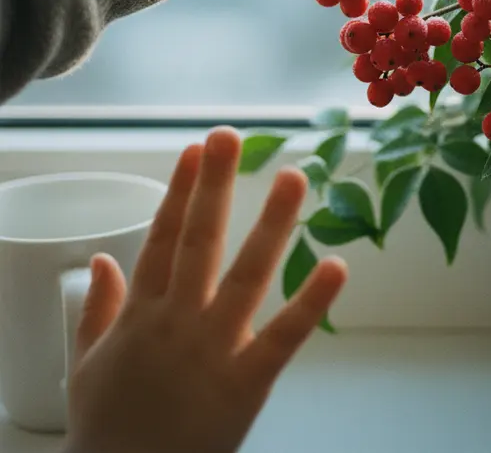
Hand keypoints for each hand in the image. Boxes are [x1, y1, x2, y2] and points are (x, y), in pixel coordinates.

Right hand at [65, 128, 346, 452]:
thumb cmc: (108, 428)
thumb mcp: (86, 367)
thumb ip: (96, 309)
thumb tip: (101, 256)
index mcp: (142, 314)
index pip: (163, 238)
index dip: (180, 191)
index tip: (196, 149)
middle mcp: (177, 321)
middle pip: (199, 242)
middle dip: (214, 186)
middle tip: (230, 135)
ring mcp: (212, 350)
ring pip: (244, 274)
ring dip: (270, 223)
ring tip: (293, 176)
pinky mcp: (245, 384)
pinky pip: (283, 337)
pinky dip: (310, 302)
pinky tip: (335, 265)